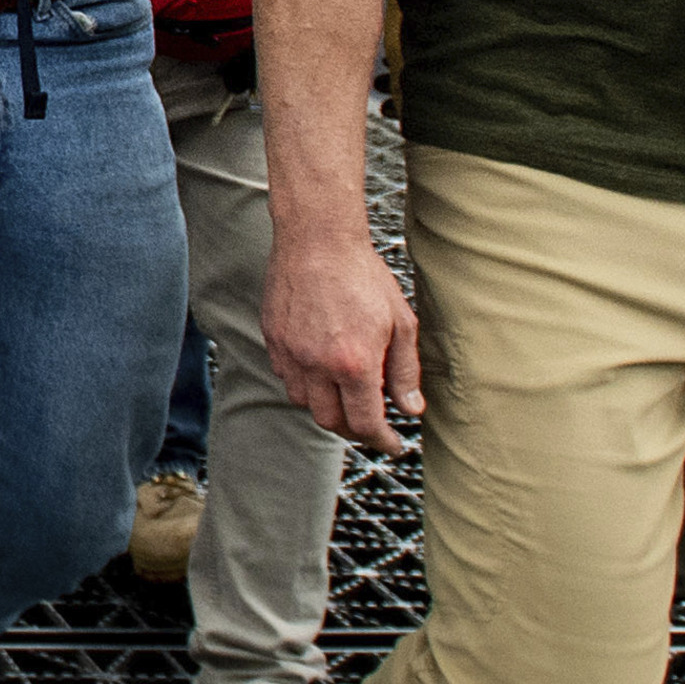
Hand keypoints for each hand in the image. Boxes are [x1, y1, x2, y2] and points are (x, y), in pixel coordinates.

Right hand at [265, 229, 423, 452]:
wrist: (317, 239)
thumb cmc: (363, 275)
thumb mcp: (401, 322)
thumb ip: (405, 371)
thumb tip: (411, 409)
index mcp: (354, 364)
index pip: (366, 423)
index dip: (382, 441)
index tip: (393, 444)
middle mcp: (317, 365)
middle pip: (331, 421)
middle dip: (354, 430)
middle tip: (371, 423)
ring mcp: (290, 353)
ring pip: (304, 403)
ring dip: (327, 406)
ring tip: (345, 393)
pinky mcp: (273, 339)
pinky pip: (286, 376)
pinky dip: (305, 383)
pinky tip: (321, 368)